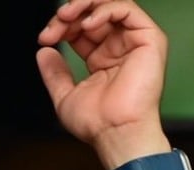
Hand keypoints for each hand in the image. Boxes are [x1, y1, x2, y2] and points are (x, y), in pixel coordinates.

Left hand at [35, 0, 169, 165]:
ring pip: (110, 5)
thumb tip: (43, 52)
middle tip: (55, 23)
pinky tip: (87, 24)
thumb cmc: (97, 123)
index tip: (44, 38)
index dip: (62, 27)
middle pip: (94, 13)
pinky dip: (103, 10)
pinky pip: (126, 9)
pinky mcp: (150, 39)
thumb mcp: (65, 96)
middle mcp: (119, 48)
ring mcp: (135, 42)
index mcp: (102, 59)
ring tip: (66, 16)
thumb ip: (55, 73)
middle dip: (70, 13)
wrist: (115, 132)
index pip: (81, 29)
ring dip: (84, 5)